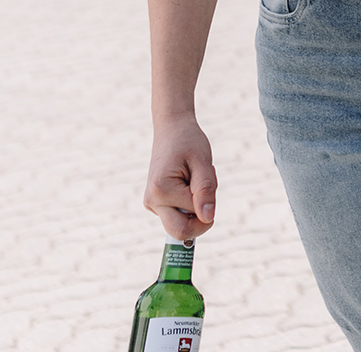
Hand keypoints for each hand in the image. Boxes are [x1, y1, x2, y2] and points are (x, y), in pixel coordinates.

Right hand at [145, 114, 217, 238]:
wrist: (171, 129)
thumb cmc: (189, 142)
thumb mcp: (203, 162)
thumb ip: (206, 191)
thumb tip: (208, 218)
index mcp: (161, 191)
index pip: (194, 216)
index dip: (209, 203)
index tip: (209, 179)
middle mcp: (152, 202)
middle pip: (181, 231)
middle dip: (200, 214)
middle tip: (204, 186)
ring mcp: (152, 205)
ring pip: (182, 222)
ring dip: (196, 204)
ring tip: (194, 178)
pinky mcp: (157, 204)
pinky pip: (179, 213)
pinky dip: (189, 201)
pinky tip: (188, 181)